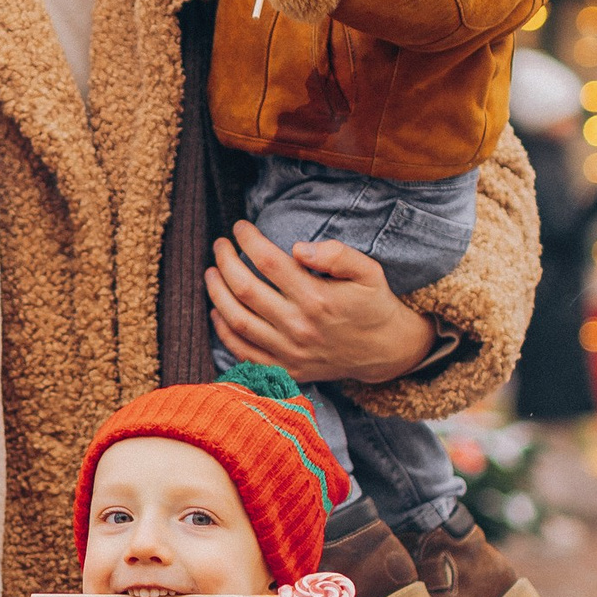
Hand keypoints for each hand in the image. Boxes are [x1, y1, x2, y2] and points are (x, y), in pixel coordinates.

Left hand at [206, 219, 432, 388]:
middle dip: (225, 261)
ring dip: (216, 293)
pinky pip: (243, 353)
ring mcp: (290, 352)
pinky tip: (217, 311)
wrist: (385, 351)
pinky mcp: (286, 369)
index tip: (239, 227)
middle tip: (220, 245)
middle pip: (245, 289)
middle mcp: (299, 326)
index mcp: (317, 298)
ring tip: (211, 272)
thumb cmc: (374, 304)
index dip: (248, 240)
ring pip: (237, 320)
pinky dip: (224, 332)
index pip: (268, 261)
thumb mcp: (368, 271)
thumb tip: (298, 248)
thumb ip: (336, 254)